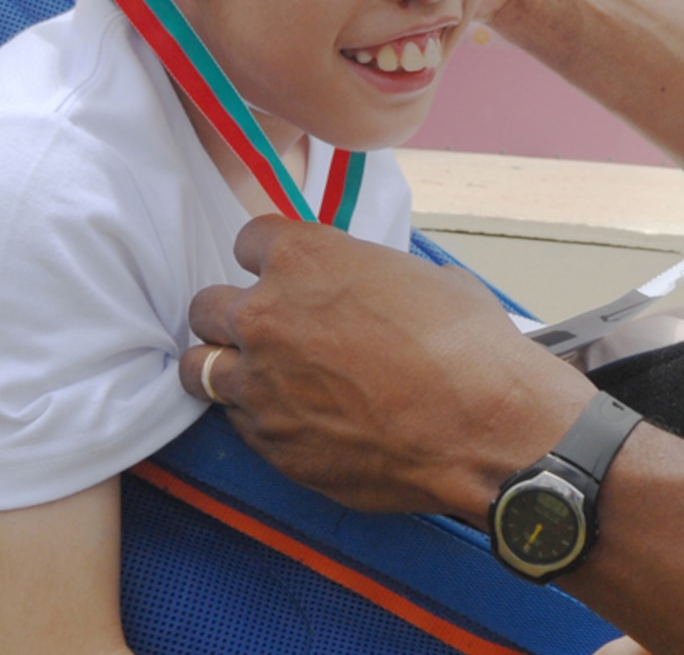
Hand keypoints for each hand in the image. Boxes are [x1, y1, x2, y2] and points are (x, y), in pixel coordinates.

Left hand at [179, 216, 587, 518]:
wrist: (482, 425)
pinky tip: (300, 416)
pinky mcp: (269, 443)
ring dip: (228, 366)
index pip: (249, 240)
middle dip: (237, 313)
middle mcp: (266, 317)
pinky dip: (259, 415)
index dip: (273, 258)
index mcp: (304, 259)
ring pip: (201, 368)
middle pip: (207, 305)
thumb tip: (376, 294)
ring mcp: (259, 385)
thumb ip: (373, 280)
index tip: (291, 273)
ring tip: (266, 375)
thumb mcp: (426, 279)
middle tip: (274, 328)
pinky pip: (238, 420)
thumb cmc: (468, 346)